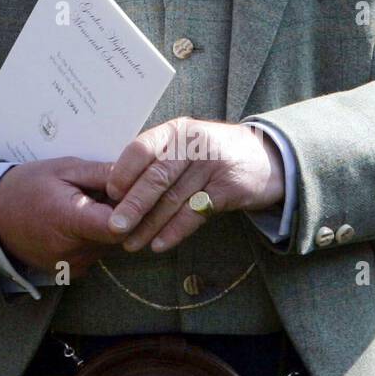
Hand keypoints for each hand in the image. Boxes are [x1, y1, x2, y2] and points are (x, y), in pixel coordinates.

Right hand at [0, 156, 121, 278]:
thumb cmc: (28, 186)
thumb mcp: (63, 169)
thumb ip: (101, 173)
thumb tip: (138, 173)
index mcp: (70, 221)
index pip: (118, 226)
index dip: (133, 210)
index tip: (133, 194)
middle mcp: (72, 251)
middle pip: (119, 236)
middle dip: (122, 214)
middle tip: (109, 193)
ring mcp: (72, 266)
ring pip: (110, 246)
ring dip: (108, 226)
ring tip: (91, 205)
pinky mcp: (71, 273)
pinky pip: (96, 254)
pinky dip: (95, 239)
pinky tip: (80, 221)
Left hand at [104, 118, 283, 254]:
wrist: (265, 158)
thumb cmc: (210, 153)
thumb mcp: (184, 145)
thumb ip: (156, 159)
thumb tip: (114, 189)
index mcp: (175, 130)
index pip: (142, 147)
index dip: (123, 171)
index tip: (109, 194)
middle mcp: (192, 144)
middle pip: (157, 177)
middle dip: (133, 205)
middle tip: (113, 227)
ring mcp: (212, 166)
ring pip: (174, 199)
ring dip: (149, 225)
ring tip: (131, 243)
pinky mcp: (229, 188)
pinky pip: (195, 214)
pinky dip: (175, 231)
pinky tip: (158, 244)